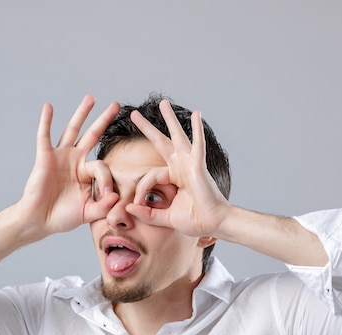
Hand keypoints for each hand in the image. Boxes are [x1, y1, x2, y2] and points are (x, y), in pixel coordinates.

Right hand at [15, 95, 119, 241]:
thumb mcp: (89, 213)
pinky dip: (46, 121)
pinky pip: (45, 136)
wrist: (39, 221)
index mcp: (87, 173)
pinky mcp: (45, 158)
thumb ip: (104, 207)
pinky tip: (48, 107)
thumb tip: (116, 196)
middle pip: (92, 135)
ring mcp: (60, 157)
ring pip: (73, 130)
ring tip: (90, 98)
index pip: (102, 166)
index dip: (106, 179)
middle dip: (104, 120)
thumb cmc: (62, 217)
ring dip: (81, 113)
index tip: (107, 195)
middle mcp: (75, 161)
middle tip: (116, 105)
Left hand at [126, 100, 229, 237]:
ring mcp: (190, 165)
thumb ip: (147, 213)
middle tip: (135, 114)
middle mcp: (181, 167)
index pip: (149, 175)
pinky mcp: (198, 166)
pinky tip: (197, 114)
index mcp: (173, 178)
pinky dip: (197, 130)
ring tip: (163, 103)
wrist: (213, 224)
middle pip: (161, 142)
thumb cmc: (195, 220)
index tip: (135, 202)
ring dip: (170, 119)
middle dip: (148, 128)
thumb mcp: (165, 217)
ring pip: (178, 137)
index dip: (140, 189)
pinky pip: (198, 145)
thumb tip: (128, 208)